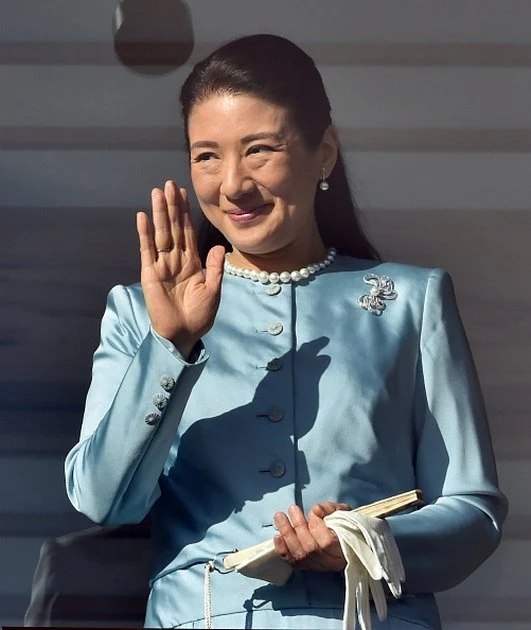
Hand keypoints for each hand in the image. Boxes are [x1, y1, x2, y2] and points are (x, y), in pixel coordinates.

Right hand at [137, 180, 224, 357]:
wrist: (184, 334)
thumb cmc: (199, 315)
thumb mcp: (213, 289)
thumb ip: (215, 267)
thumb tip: (220, 246)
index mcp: (192, 262)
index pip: (188, 232)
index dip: (186, 213)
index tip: (184, 193)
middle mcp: (176, 260)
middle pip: (174, 228)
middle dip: (172, 206)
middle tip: (169, 184)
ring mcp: (162, 265)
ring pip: (161, 234)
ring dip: (159, 214)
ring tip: (157, 193)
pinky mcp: (150, 274)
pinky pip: (147, 250)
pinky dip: (145, 234)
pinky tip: (143, 216)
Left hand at [273, 502, 349, 570]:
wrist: (347, 543)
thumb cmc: (345, 525)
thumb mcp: (344, 512)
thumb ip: (331, 509)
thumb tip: (316, 510)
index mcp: (344, 548)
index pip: (326, 541)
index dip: (317, 524)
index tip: (314, 510)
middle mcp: (331, 561)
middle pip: (311, 548)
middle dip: (298, 526)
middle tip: (292, 508)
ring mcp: (318, 566)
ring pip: (300, 555)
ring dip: (287, 534)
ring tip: (280, 516)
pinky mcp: (308, 567)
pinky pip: (293, 562)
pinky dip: (283, 549)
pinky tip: (277, 536)